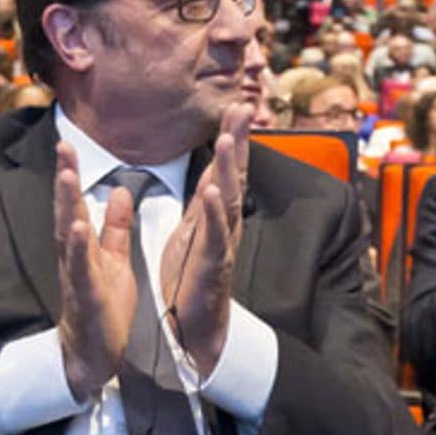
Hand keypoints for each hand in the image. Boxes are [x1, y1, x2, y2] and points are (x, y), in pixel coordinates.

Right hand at [53, 141, 136, 400]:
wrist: (96, 355)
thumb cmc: (104, 308)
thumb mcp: (115, 260)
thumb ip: (116, 227)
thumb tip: (121, 191)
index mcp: (84, 247)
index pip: (76, 204)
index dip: (72, 174)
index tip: (67, 144)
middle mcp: (75, 257)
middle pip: (67, 211)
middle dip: (64, 178)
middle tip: (63, 146)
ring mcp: (78, 276)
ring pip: (68, 236)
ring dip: (67, 206)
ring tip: (66, 177)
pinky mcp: (87, 296)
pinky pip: (81, 269)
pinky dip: (79, 248)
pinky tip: (79, 227)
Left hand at [160, 102, 250, 375]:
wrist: (193, 328)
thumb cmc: (192, 279)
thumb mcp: (193, 231)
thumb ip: (203, 201)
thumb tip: (211, 171)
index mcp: (216, 216)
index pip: (226, 170)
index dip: (234, 139)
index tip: (238, 107)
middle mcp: (225, 226)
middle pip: (234, 178)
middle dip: (239, 143)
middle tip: (243, 110)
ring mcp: (221, 245)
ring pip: (228, 201)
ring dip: (229, 170)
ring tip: (229, 141)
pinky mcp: (212, 266)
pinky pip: (214, 236)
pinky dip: (214, 213)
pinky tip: (212, 191)